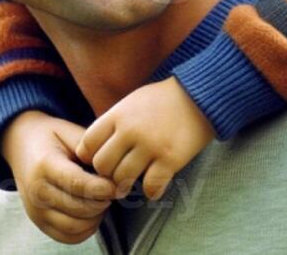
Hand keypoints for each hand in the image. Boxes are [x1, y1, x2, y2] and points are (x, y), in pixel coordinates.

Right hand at [1, 111, 117, 244]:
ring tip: (103, 201)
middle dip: (102, 202)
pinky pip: (67, 237)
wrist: (22, 144)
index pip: (77, 184)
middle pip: (78, 208)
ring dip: (96, 217)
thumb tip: (112, 173)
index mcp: (44, 164)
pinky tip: (93, 214)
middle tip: (113, 191)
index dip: (102, 188)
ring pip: (74, 226)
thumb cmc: (51, 136)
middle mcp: (36, 191)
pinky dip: (85, 230)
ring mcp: (35, 210)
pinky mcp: (38, 222)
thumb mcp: (70, 132)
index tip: (117, 185)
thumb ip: (90, 150)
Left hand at [75, 78, 214, 200]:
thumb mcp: (131, 102)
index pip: (87, 144)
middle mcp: (130, 130)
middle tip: (117, 174)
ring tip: (133, 182)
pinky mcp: (170, 159)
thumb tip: (92, 150)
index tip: (102, 159)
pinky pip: (150, 188)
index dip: (91, 156)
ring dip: (127, 185)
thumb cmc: (162, 100)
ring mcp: (150, 145)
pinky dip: (151, 191)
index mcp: (118, 114)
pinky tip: (155, 185)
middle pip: (102, 166)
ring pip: (123, 180)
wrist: (199, 96)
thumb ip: (112, 123)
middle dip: (108, 174)